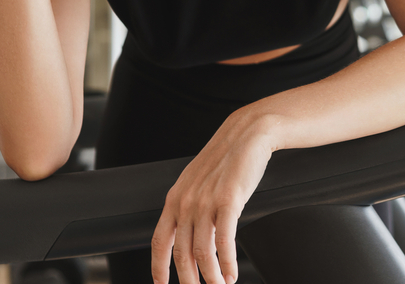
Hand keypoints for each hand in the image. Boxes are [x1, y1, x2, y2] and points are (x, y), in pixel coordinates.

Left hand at [152, 110, 278, 283]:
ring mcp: (206, 201)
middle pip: (181, 253)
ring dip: (211, 276)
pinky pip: (225, 241)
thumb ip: (190, 206)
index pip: (159, 240)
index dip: (158, 267)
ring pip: (202, 252)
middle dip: (189, 279)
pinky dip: (227, 262)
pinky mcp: (229, 200)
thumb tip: (191, 235)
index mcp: (175, 198)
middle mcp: (186, 202)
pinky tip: (231, 272)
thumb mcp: (197, 182)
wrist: (246, 134)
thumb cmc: (226, 159)